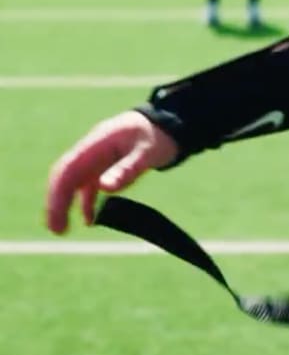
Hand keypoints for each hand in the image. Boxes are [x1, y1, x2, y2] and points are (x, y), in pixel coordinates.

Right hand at [46, 111, 178, 233]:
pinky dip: (86, 203)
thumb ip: (127, 168)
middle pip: (65, 176)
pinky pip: (88, 186)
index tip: (57, 217)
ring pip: (73, 182)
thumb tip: (104, 187)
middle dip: (56, 202)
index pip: (69, 168)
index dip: (59, 193)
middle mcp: (91, 150)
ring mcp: (96, 158)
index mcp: (97, 142)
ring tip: (62, 229)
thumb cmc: (157, 136)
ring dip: (66, 204)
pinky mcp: (104, 166)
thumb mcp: (147, 152)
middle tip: (57, 230)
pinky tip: (90, 220)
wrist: (167, 124)